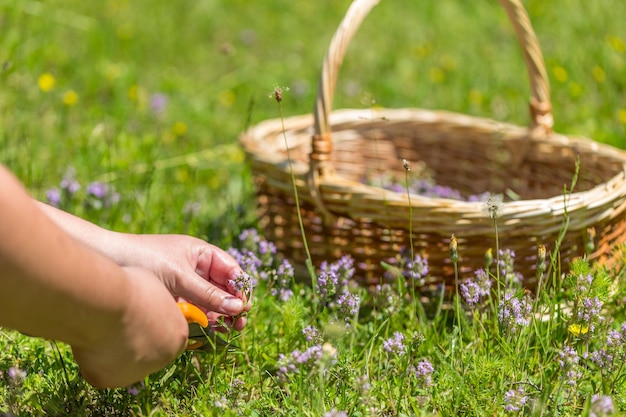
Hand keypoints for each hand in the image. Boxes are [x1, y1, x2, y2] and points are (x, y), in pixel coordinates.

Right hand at [71, 267, 187, 387]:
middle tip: (116, 322)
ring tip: (101, 327)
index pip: (168, 336)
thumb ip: (157, 306)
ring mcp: (136, 373)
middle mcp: (162, 359)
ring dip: (114, 351)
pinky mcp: (109, 381)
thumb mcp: (155, 290)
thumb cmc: (130, 289)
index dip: (151, 326)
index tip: (137, 315)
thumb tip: (151, 308)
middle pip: (148, 353)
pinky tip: (90, 340)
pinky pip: (100, 370)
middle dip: (134, 341)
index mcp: (178, 336)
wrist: (104, 303)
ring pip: (123, 364)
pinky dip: (94, 358)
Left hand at [111, 234, 249, 330]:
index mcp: (201, 254)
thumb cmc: (144, 258)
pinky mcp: (172, 299)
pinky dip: (202, 321)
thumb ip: (208, 294)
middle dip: (232, 306)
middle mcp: (196, 268)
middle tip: (238, 325)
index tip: (244, 307)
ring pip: (210, 302)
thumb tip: (238, 308)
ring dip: (219, 316)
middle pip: (223, 289)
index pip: (231, 271)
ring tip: (224, 332)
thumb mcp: (180, 276)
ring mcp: (184, 284)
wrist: (107, 260)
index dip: (241, 288)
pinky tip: (206, 332)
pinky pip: (194, 311)